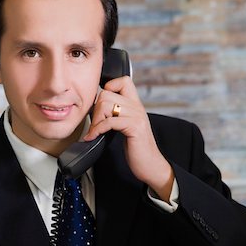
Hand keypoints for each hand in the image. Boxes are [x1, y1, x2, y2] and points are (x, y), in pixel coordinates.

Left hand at [83, 76, 173, 202]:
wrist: (151, 164)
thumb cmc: (136, 147)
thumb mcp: (126, 125)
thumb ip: (117, 113)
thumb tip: (96, 107)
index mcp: (135, 104)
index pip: (122, 80)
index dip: (107, 88)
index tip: (101, 106)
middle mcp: (137, 106)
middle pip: (106, 94)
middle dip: (95, 110)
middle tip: (95, 125)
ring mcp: (137, 116)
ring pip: (106, 105)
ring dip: (95, 120)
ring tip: (95, 132)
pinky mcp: (134, 127)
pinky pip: (110, 121)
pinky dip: (98, 130)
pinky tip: (94, 137)